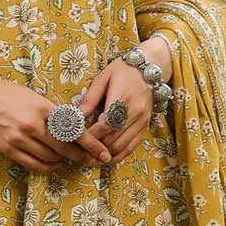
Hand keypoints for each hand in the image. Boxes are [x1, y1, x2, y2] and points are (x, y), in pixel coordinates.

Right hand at [0, 66, 112, 173]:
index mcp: (42, 107)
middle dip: (81, 156)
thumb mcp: (33, 96)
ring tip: (67, 157)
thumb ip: (52, 112)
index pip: (74, 130)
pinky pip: (34, 165)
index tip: (103, 153)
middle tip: (91, 160)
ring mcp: (19, 139)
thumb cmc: (5, 92)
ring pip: (51, 158)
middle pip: (65, 148)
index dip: (91, 144)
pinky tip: (51, 161)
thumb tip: (73, 128)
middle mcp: (32, 124)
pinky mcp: (8, 149)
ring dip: (63, 160)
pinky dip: (47, 166)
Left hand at [77, 45, 165, 163]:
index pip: (106, 126)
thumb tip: (75, 117)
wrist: (150, 67)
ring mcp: (142, 122)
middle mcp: (136, 113)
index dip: (92, 136)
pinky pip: (131, 148)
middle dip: (96, 148)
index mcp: (123, 99)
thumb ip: (89, 99)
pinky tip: (105, 157)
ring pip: (122, 147)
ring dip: (105, 155)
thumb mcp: (103, 79)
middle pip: (114, 140)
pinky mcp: (145, 127)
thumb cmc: (123, 70)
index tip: (78, 139)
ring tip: (89, 157)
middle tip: (79, 152)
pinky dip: (118, 155)